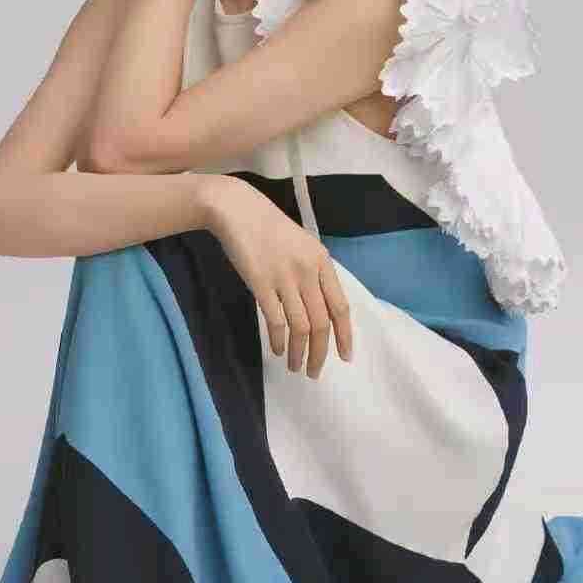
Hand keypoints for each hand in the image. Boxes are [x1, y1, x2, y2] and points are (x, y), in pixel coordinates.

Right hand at [204, 176, 353, 378]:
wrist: (238, 209)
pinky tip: (278, 350)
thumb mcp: (302, 246)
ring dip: (299, 353)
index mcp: (322, 262)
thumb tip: (322, 309)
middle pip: (322, 323)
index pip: (340, 307)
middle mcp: (308, 271)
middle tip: (314, 372)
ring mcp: (285, 277)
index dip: (345, 336)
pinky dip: (279, 340)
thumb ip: (314, 274)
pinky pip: (276, 321)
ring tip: (295, 367)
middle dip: (320, 353)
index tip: (345, 357)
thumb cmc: (269, 228)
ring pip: (301, 327)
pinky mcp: (261, 283)